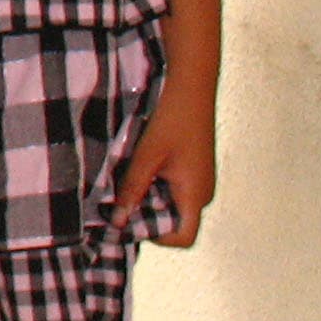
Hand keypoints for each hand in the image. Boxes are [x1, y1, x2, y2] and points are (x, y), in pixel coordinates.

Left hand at [112, 94, 215, 245]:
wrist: (191, 82)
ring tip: (126, 175)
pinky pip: (173, 187)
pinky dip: (154, 182)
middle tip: (119, 196)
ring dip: (148, 196)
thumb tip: (118, 221)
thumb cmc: (173, 116)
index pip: (183, 238)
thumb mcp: (146, 155)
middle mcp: (203, 192)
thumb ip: (132, 189)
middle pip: (174, 222)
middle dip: (146, 214)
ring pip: (171, 203)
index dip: (156, 236)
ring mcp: (199, 179)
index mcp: (196, 194)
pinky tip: (136, 163)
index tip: (130, 217)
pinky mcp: (193, 167)